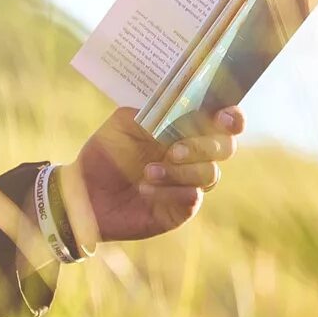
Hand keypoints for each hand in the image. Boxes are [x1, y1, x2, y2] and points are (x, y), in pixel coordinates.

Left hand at [63, 105, 244, 245]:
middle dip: (203, 146)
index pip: (222, 120)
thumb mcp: (124, 123)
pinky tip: (146, 190)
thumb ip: (154, 110)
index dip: (232, 117)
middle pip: (225, 147)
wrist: (85, 193)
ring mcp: (190, 182)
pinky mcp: (182, 208)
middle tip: (173, 150)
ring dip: (180, 171)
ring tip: (147, 173)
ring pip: (210, 174)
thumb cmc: (106, 153)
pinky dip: (170, 191)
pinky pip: (193, 198)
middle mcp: (194, 155)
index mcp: (185, 128)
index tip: (223, 117)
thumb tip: (181, 108)